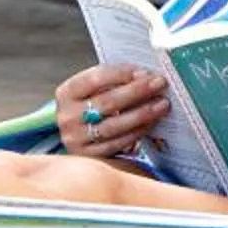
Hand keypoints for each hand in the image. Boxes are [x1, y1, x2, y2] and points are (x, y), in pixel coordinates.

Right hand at [53, 63, 168, 158]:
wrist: (75, 134)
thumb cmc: (88, 106)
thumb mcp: (90, 90)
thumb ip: (111, 81)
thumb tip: (144, 75)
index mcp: (66, 92)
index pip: (96, 78)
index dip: (123, 73)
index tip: (145, 72)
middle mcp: (67, 116)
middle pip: (108, 102)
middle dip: (138, 91)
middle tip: (160, 84)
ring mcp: (77, 138)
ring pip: (115, 125)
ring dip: (142, 113)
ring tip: (162, 104)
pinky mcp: (89, 156)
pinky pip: (118, 143)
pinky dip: (137, 131)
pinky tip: (152, 122)